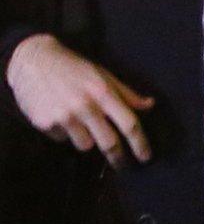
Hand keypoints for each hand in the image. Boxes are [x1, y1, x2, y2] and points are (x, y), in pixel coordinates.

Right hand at [5, 34, 153, 165]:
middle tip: (120, 163)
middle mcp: (84, 106)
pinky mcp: (44, 123)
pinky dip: (65, 132)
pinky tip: (59, 115)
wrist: (33, 60)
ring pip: (85, 145)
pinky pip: (63, 139)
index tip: (146, 157)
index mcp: (103, 92)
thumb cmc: (74, 67)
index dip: (140, 144)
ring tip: (79, 121)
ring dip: (87, 139)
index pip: (128, 124)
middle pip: (108, 142)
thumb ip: (126, 93)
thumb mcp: (103, 74)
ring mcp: (63, 116)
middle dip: (117, 157)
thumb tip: (150, 105)